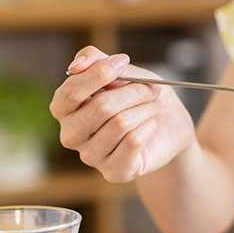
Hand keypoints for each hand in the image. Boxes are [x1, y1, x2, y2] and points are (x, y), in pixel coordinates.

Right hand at [50, 46, 194, 181]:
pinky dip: (149, 127)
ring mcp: (90, 156)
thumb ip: (95, 60)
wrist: (169, 127)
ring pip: (120, 124)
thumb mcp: (122, 70)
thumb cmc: (140, 97)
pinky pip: (133, 141)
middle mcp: (71, 135)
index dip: (100, 74)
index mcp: (64, 109)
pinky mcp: (114, 172)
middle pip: (101, 108)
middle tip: (151, 90)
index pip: (71, 92)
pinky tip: (151, 126)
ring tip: (152, 108)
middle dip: (133, 92)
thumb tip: (76, 64)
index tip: (124, 61)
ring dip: (145, 109)